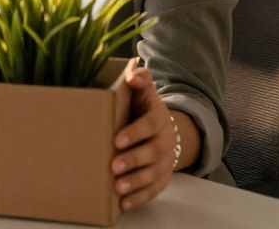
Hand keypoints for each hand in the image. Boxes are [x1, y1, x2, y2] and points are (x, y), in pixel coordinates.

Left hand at [111, 67, 178, 211]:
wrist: (163, 128)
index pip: (149, 126)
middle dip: (133, 160)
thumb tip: (133, 74)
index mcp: (158, 118)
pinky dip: (140, 198)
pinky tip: (124, 204)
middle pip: (152, 152)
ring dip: (136, 182)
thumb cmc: (143, 108)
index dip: (134, 133)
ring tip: (118, 188)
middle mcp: (165, 141)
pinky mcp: (162, 177)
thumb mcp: (143, 91)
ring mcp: (165, 161)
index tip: (117, 140)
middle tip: (113, 166)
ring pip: (153, 174)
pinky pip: (154, 189)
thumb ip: (140, 79)